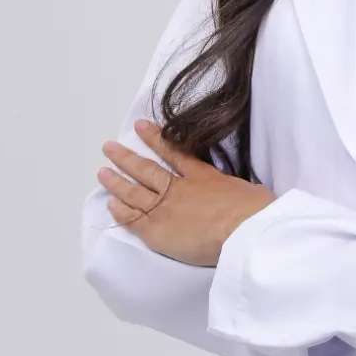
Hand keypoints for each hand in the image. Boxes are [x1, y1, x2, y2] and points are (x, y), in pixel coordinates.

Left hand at [97, 118, 274, 266]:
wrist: (242, 227)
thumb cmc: (253, 209)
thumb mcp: (249, 189)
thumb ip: (239, 189)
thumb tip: (252, 193)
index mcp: (203, 175)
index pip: (174, 152)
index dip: (156, 138)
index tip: (141, 126)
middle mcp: (179, 188)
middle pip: (147, 169)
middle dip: (126, 157)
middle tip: (109, 147)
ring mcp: (166, 207)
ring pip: (135, 191)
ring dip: (117, 180)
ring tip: (102, 170)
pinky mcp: (157, 230)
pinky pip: (134, 218)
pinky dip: (121, 210)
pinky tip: (110, 203)